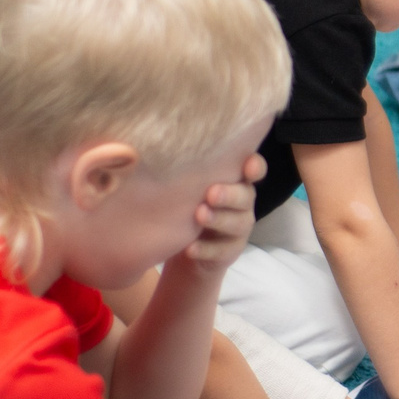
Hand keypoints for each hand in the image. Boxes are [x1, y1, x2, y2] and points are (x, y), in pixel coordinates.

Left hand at [181, 154, 264, 272]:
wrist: (187, 248)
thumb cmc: (186, 204)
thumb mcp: (187, 185)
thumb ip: (182, 169)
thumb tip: (142, 148)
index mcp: (235, 181)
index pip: (254, 170)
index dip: (255, 166)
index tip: (247, 164)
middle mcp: (243, 202)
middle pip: (246, 196)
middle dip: (230, 194)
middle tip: (211, 193)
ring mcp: (239, 228)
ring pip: (237, 223)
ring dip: (219, 219)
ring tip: (199, 216)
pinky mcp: (231, 251)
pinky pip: (222, 251)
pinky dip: (206, 249)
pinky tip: (190, 247)